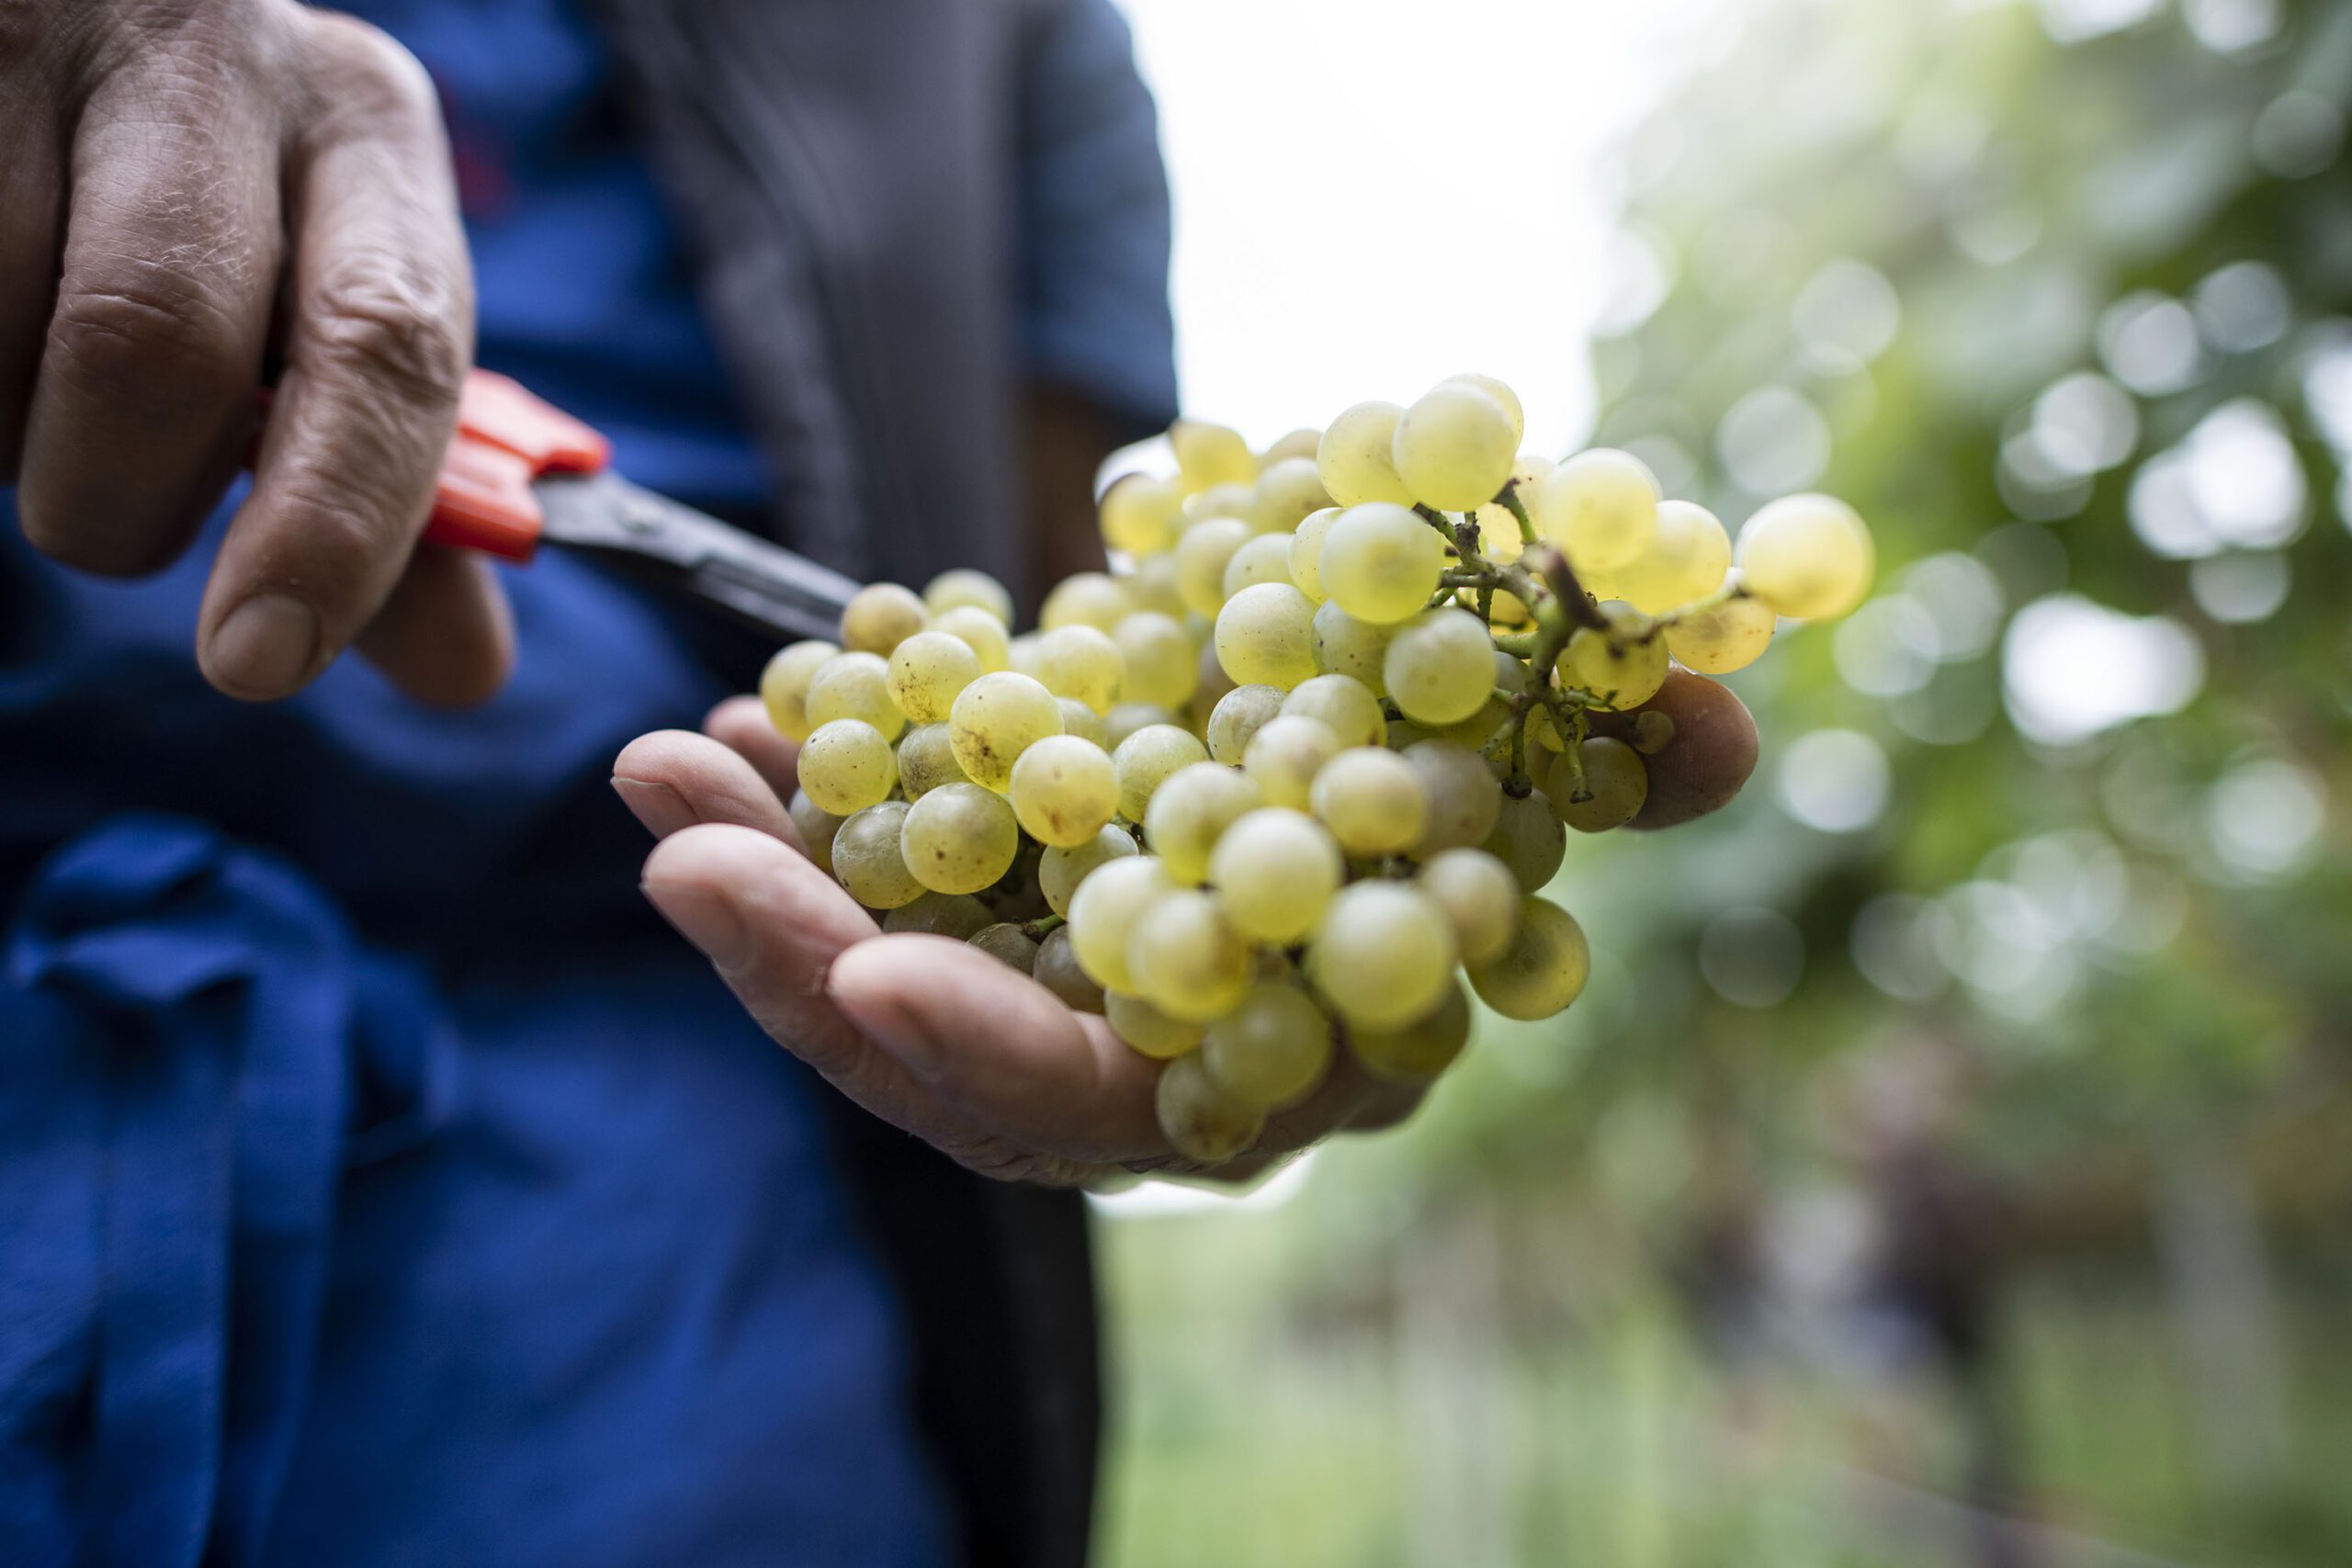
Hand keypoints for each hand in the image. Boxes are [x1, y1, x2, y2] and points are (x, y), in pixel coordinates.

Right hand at [2, 1, 505, 704]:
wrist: (56, 21)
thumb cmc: (204, 208)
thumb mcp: (324, 307)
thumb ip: (392, 494)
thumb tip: (461, 670)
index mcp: (366, 131)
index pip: (388, 346)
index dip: (335, 525)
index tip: (260, 660)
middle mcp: (225, 56)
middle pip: (158, 349)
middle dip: (118, 495)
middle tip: (108, 500)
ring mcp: (46, 30)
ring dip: (6, 436)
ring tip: (29, 373)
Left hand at [610, 676, 1757, 1186]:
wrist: (1365, 729)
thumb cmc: (1458, 775)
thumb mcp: (1532, 764)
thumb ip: (1616, 764)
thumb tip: (1716, 717)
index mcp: (1280, 1062)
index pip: (1137, 1106)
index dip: (1012, 1057)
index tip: (876, 979)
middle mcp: (1151, 1061)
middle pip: (959, 1071)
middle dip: (810, 976)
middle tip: (687, 856)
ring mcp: (1057, 994)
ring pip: (879, 993)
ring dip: (760, 892)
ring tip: (664, 776)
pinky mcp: (989, 914)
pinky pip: (864, 896)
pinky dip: (789, 825)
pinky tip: (719, 735)